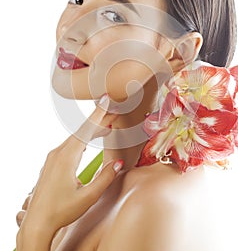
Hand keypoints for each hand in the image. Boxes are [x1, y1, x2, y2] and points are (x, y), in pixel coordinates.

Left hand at [16, 94, 122, 250]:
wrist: (37, 222)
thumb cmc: (60, 211)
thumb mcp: (87, 197)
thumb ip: (104, 178)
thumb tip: (118, 162)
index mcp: (67, 157)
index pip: (86, 130)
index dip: (98, 114)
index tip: (106, 99)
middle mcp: (58, 153)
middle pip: (82, 131)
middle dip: (99, 119)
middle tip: (113, 109)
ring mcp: (53, 157)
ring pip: (76, 137)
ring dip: (91, 130)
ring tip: (107, 126)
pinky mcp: (52, 162)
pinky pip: (70, 145)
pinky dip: (83, 139)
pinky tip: (89, 141)